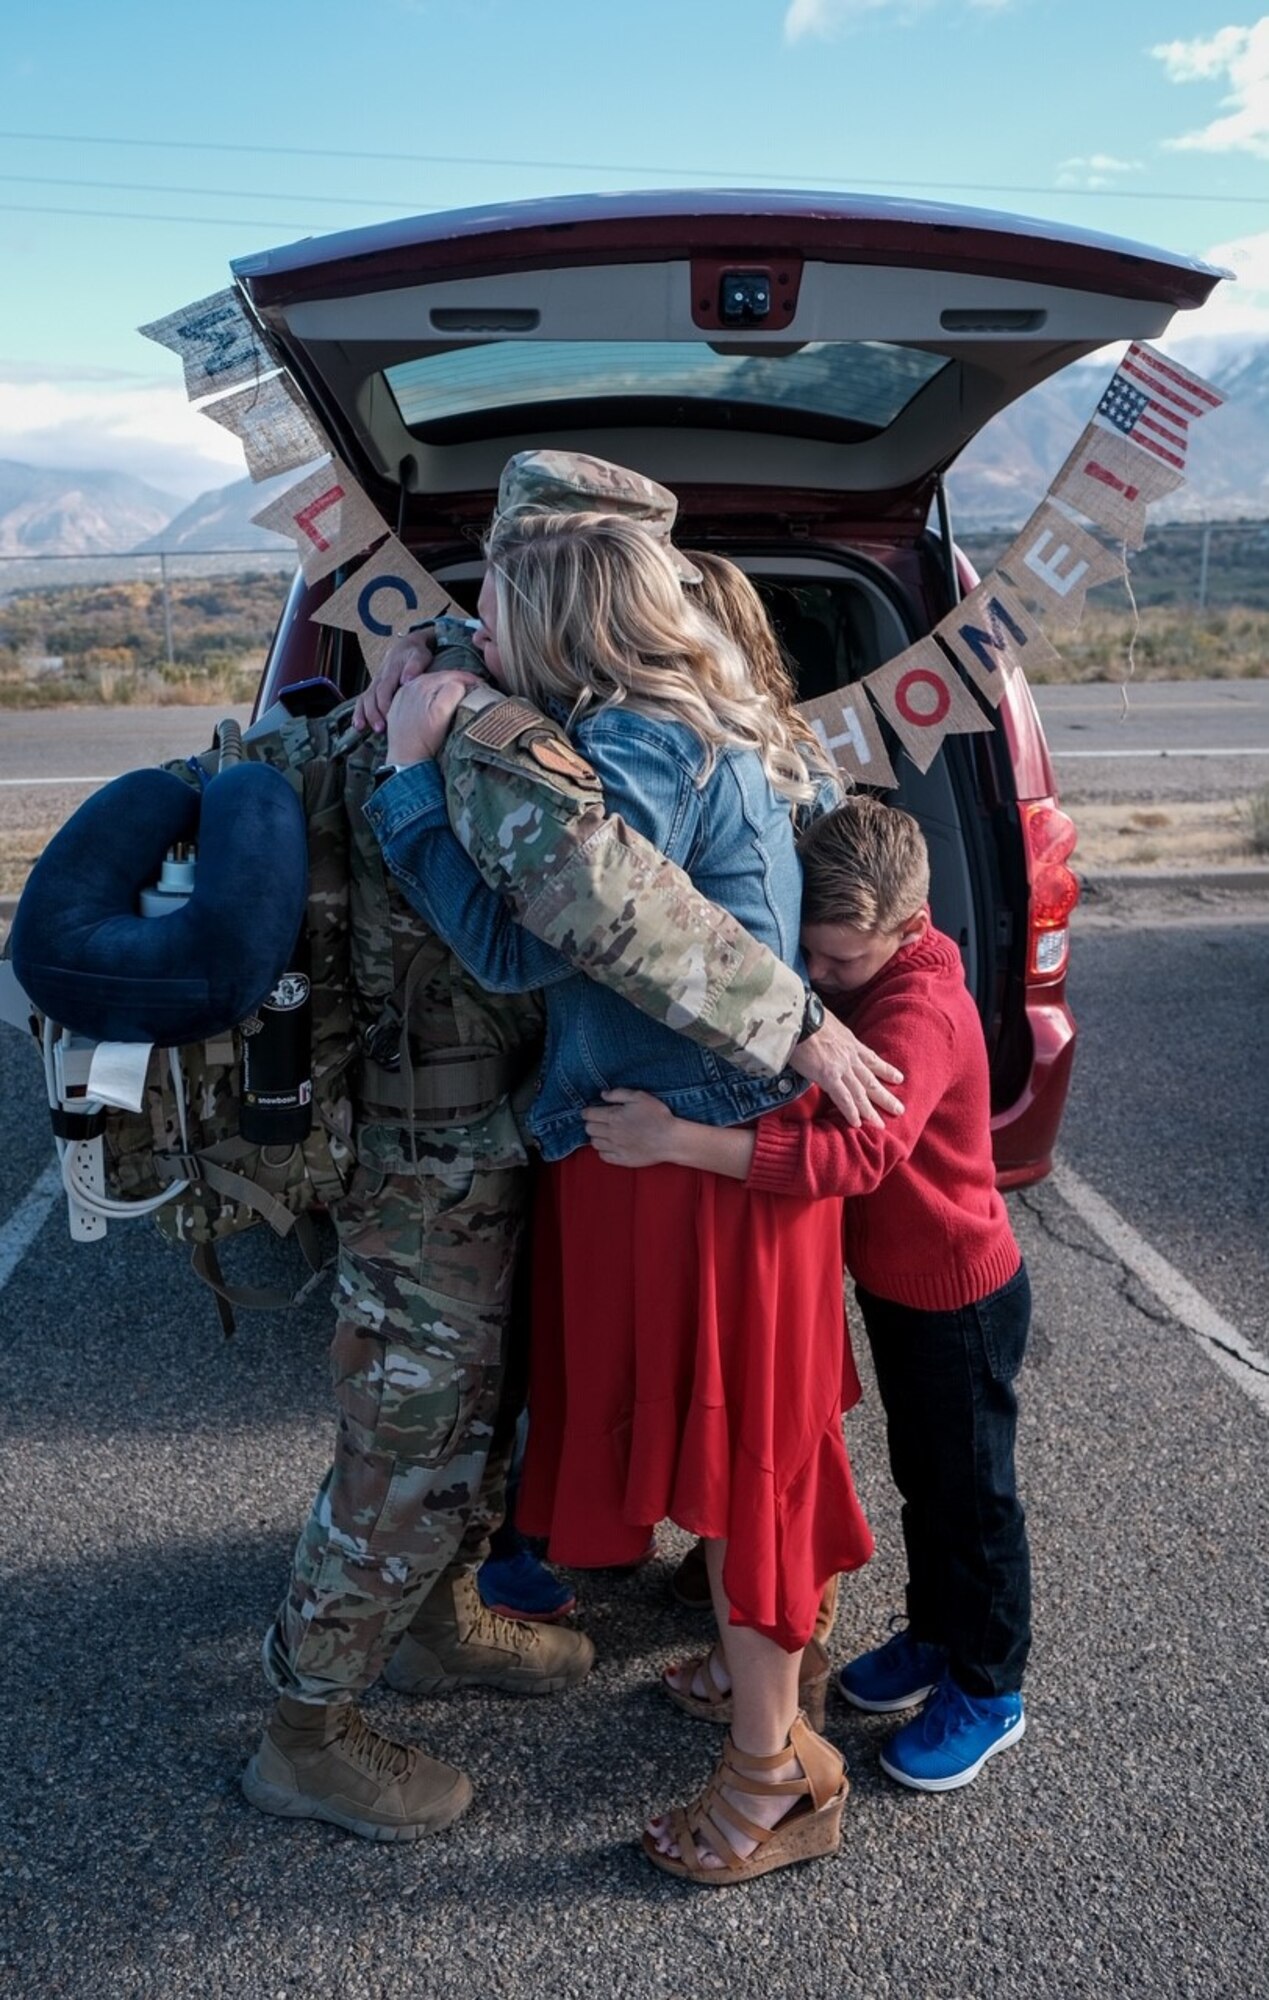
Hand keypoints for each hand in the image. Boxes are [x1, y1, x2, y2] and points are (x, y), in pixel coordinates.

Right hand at [353, 631, 436, 733]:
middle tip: (380, 728)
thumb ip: (414, 666)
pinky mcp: (374, 689)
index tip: (389, 718)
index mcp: (391, 670)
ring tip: (363, 727)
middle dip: (373, 713)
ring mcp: (375, 683)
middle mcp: (380, 678)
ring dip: (364, 714)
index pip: (384, 689)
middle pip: (371, 697)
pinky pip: (362, 701)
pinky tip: (359, 726)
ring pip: (364, 699)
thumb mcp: (420, 655)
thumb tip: (405, 680)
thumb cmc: (416, 653)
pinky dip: (358, 713)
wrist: (407, 646)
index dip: (385, 704)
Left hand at [386, 671, 482, 765]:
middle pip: (440, 678)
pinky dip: (431, 695)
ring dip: (445, 688)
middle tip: (475, 691)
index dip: (470, 679)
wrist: (406, 761)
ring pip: (430, 684)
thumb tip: (460, 683)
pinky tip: (438, 704)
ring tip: (459, 697)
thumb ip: (452, 692)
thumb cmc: (426, 741)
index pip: (452, 675)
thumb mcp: (441, 714)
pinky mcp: (398, 705)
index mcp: (422, 684)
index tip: (484, 687)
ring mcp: (403, 695)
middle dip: (458, 682)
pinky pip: (419, 694)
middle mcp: (410, 685)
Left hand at [582, 1088, 680, 1167]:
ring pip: (594, 1143)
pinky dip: (603, 1151)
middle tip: (598, 1121)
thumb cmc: (658, 1116)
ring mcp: (616, 1148)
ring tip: (604, 1133)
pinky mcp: (622, 1159)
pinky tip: (610, 1146)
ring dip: (596, 1137)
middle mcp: (611, 1133)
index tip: (588, 1111)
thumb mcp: (640, 1097)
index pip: (589, 1114)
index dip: (586, 1112)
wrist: (671, 1139)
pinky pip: (604, 1157)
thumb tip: (603, 1094)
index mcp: (614, 1116)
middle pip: (589, 1129)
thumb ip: (619, 1094)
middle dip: (591, 1123)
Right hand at [790, 1012, 904, 1127]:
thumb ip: (831, 1036)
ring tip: (881, 1124)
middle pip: (871, 1079)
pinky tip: (857, 1123)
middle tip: (899, 1109)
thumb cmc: (806, 1015)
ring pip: (861, 1092)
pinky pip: (843, 1098)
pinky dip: (851, 1111)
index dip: (885, 1070)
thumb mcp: (827, 1022)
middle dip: (885, 1096)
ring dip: (871, 1110)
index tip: (898, 1078)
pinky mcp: (829, 1075)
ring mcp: (841, 1067)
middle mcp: (850, 1056)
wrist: (799, 1016)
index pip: (871, 1059)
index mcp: (849, 1042)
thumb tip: (825, 1041)